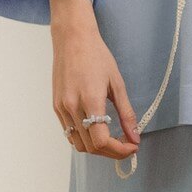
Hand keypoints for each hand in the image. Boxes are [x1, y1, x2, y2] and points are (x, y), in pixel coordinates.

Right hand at [50, 14, 140, 160]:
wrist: (73, 39)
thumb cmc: (97, 56)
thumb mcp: (117, 83)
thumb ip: (126, 112)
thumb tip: (135, 136)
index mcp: (90, 100)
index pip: (101, 141)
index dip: (119, 151)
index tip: (132, 147)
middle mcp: (72, 107)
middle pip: (90, 147)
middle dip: (110, 152)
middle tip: (126, 144)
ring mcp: (61, 108)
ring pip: (78, 144)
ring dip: (96, 148)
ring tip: (112, 139)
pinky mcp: (56, 107)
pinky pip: (69, 133)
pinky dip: (83, 138)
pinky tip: (96, 130)